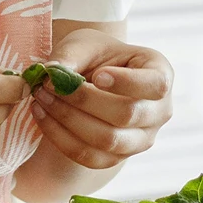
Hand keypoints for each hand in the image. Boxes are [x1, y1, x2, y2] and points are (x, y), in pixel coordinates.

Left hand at [29, 29, 173, 169]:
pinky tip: (41, 115)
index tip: (97, 75)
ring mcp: (141, 139)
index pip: (155, 84)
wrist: (92, 78)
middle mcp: (159, 111)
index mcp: (160, 74)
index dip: (127, 83)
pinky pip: (90, 157)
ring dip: (68, 120)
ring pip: (108, 140)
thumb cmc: (96, 56)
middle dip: (83, 101)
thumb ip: (70, 55)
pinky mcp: (118, 158)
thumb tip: (51, 74)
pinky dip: (60, 138)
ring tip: (41, 98)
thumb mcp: (85, 44)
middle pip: (127, 115)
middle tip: (49, 85)